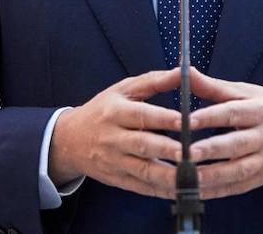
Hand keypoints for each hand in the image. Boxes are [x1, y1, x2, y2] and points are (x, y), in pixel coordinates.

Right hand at [48, 68, 183, 197]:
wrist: (69, 140)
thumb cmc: (103, 110)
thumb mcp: (123, 89)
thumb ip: (154, 80)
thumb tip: (183, 71)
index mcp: (115, 112)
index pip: (141, 115)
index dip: (164, 118)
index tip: (186, 121)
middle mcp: (113, 138)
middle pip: (142, 145)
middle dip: (168, 150)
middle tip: (193, 152)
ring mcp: (114, 162)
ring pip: (143, 171)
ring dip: (169, 176)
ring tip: (192, 176)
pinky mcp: (117, 180)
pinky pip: (142, 188)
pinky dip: (162, 191)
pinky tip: (182, 190)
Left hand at [187, 68, 262, 198]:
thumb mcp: (248, 92)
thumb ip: (215, 86)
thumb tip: (187, 72)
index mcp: (260, 110)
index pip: (233, 113)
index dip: (210, 117)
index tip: (187, 120)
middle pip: (237, 144)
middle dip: (211, 149)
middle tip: (186, 152)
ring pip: (239, 170)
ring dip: (213, 175)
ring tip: (189, 176)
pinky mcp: (262, 178)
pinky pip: (239, 187)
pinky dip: (218, 191)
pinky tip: (197, 191)